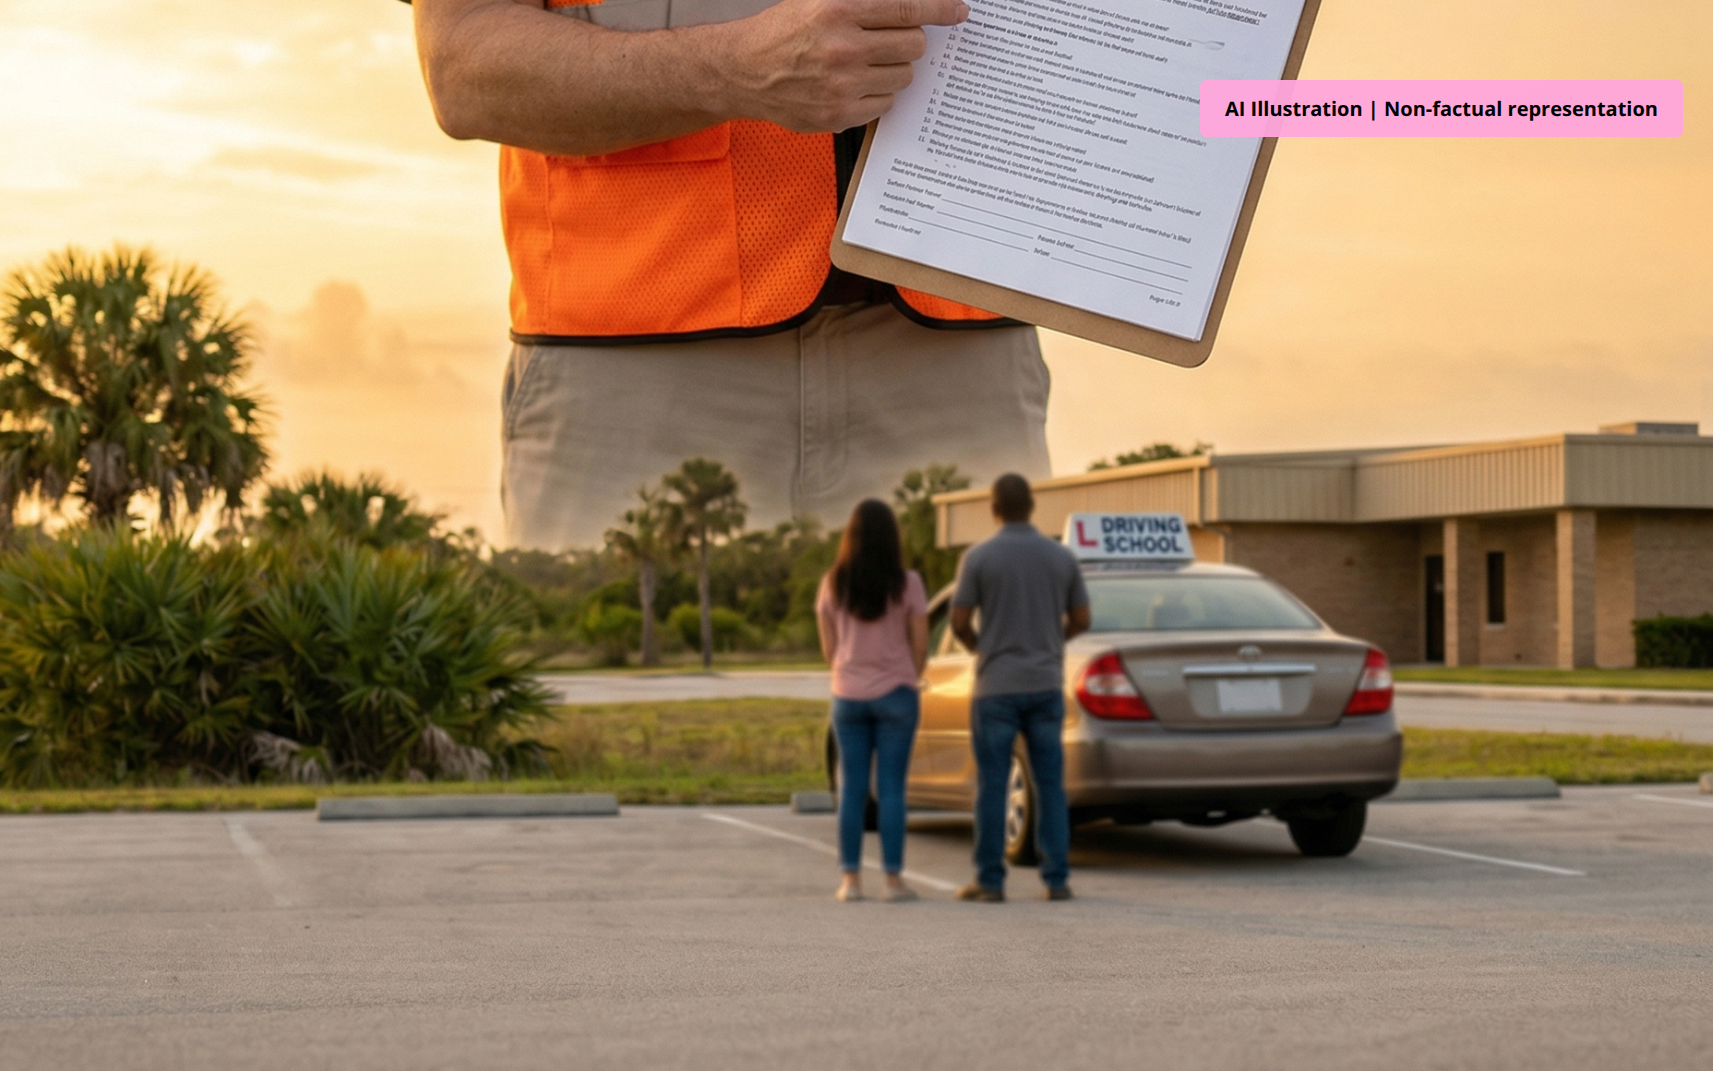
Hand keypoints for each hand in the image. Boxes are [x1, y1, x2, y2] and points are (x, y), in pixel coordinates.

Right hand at [721, 0, 968, 131]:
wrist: (745, 71)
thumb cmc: (783, 33)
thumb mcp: (820, 1)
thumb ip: (865, 5)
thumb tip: (910, 10)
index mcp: (839, 10)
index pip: (907, 8)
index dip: (939, 9)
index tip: (958, 11)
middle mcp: (843, 48)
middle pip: (913, 46)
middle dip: (910, 42)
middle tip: (893, 41)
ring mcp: (843, 85)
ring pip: (903, 77)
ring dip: (893, 69)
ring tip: (865, 64)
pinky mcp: (840, 115)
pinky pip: (885, 105)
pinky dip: (878, 95)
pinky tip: (855, 85)